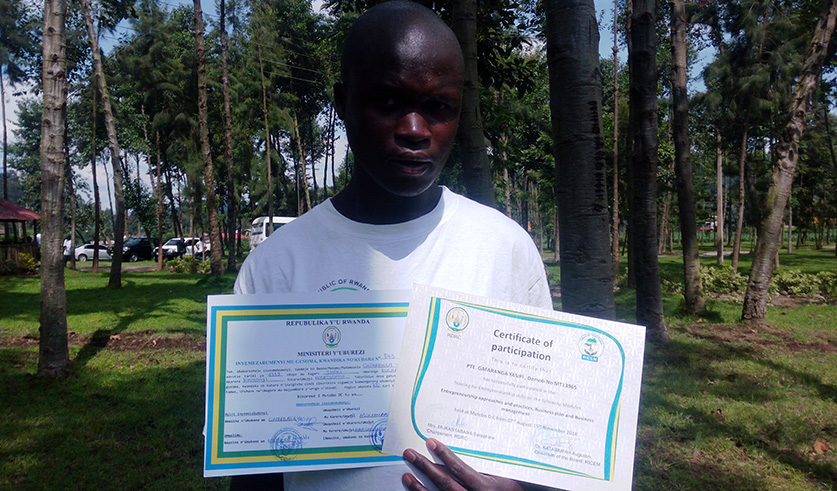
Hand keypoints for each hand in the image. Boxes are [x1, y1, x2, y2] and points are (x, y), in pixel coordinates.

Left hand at [402, 438, 524, 490]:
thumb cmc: (512, 489)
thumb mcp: (504, 477)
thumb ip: (487, 466)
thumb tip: (468, 447)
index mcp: (485, 487)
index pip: (460, 470)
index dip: (445, 455)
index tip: (431, 442)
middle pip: (445, 483)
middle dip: (425, 467)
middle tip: (409, 454)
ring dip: (419, 488)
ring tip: (406, 475)